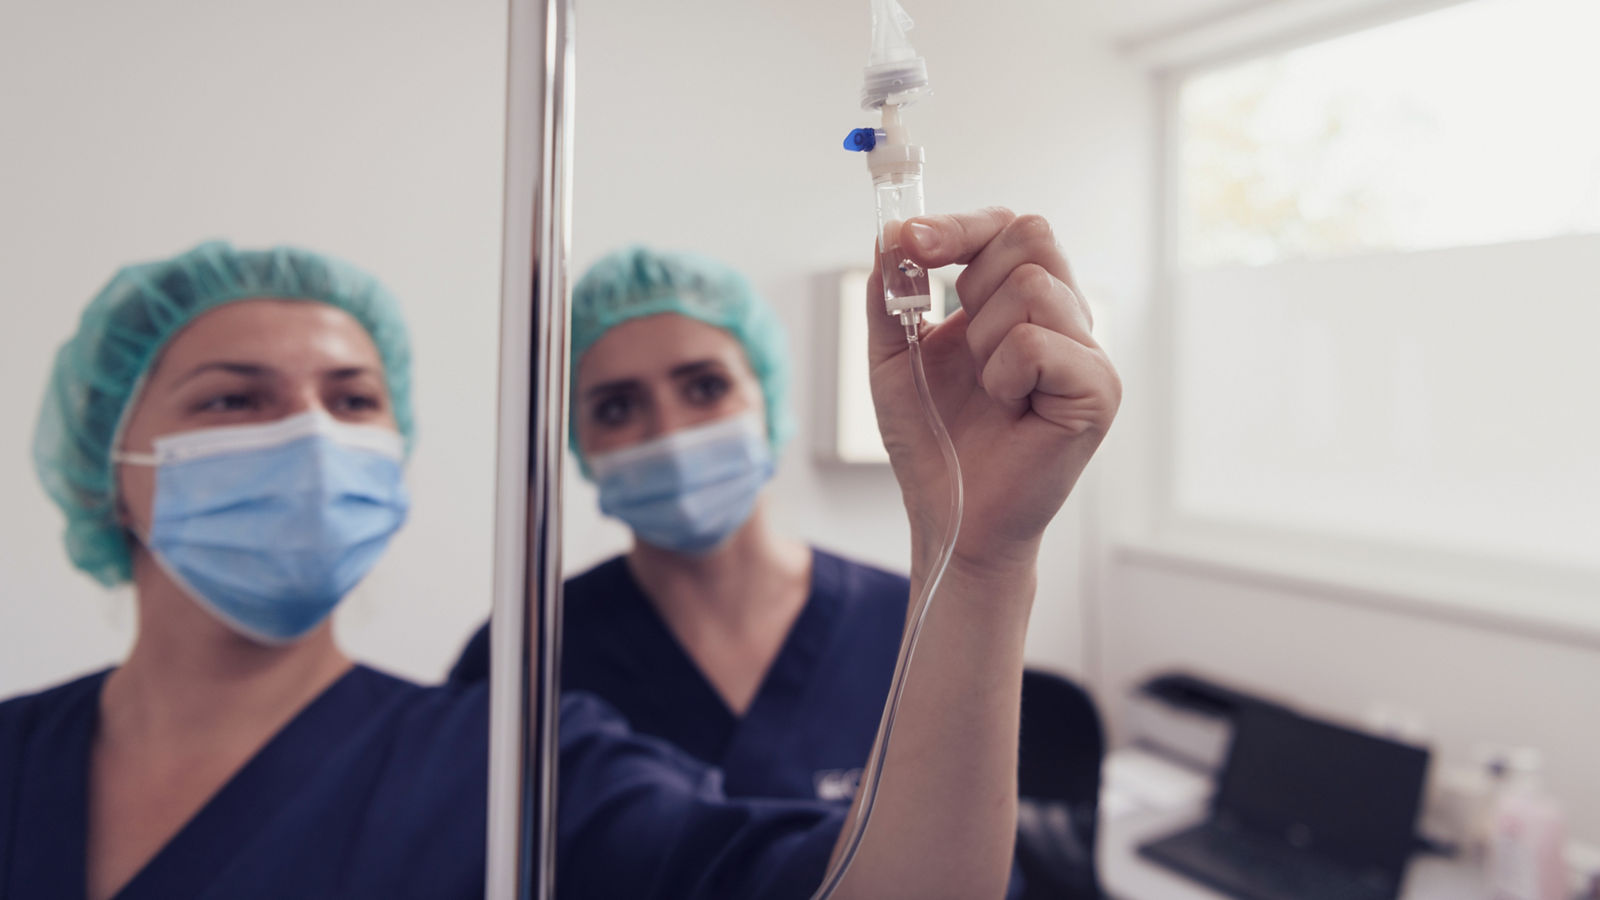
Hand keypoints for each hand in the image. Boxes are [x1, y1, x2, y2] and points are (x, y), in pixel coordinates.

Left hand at [867, 208, 1120, 577]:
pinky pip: (1038, 342)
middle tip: (960, 342)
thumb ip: (891, 294)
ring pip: (1031, 287)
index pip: (1010, 227)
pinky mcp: (1098, 389)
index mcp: (1023, 303)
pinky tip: (1008, 409)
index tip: (911, 241)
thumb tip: (890, 234)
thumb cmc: (934, 441)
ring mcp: (1088, 352)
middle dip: (973, 280)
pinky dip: (1004, 375)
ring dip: (982, 341)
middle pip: (1032, 235)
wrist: (951, 513)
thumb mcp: (893, 356)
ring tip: (988, 390)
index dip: (961, 225)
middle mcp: (1065, 318)